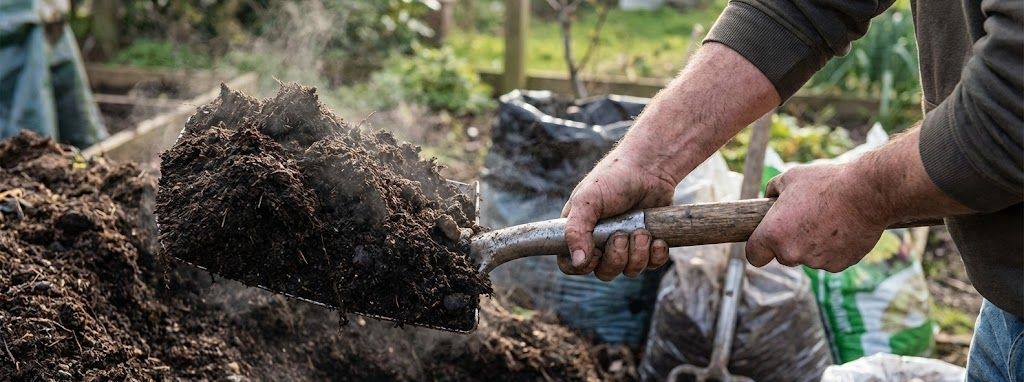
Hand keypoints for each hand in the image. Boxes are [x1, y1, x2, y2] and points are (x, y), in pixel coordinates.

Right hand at [560, 152, 673, 279]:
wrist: (651, 167)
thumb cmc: (614, 178)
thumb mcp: (587, 201)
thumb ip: (576, 231)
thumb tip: (577, 261)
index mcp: (580, 231)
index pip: (570, 265)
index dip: (582, 267)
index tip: (595, 253)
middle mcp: (600, 242)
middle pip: (603, 272)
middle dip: (616, 258)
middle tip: (622, 235)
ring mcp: (626, 244)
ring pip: (629, 271)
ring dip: (637, 254)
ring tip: (641, 231)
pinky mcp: (648, 244)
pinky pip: (652, 264)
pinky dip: (656, 255)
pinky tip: (657, 238)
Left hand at [745, 163, 891, 271]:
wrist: (868, 193)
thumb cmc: (826, 182)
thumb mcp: (790, 178)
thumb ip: (772, 190)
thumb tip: (767, 199)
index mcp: (773, 233)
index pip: (754, 256)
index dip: (758, 248)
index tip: (765, 242)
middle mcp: (792, 252)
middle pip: (783, 257)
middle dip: (789, 243)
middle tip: (804, 221)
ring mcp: (816, 262)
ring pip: (807, 258)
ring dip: (812, 245)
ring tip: (827, 220)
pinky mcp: (838, 266)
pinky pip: (829, 260)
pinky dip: (832, 249)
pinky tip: (841, 229)